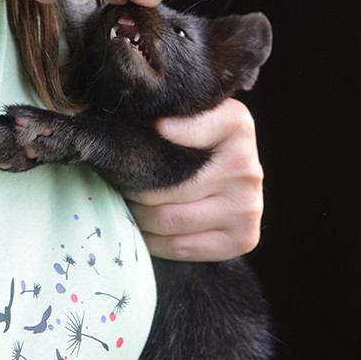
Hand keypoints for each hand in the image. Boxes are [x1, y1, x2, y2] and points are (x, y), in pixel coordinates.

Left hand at [123, 98, 264, 261]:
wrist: (235, 171)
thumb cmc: (201, 138)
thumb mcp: (191, 113)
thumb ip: (175, 116)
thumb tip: (156, 127)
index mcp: (236, 125)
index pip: (175, 135)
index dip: (142, 147)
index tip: (123, 151)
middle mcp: (247, 168)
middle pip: (163, 188)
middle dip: (130, 189)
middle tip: (113, 185)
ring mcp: (247, 207)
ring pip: (167, 220)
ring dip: (136, 216)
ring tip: (124, 204)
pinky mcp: (243, 239)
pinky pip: (179, 246)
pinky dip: (152, 241)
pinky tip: (142, 229)